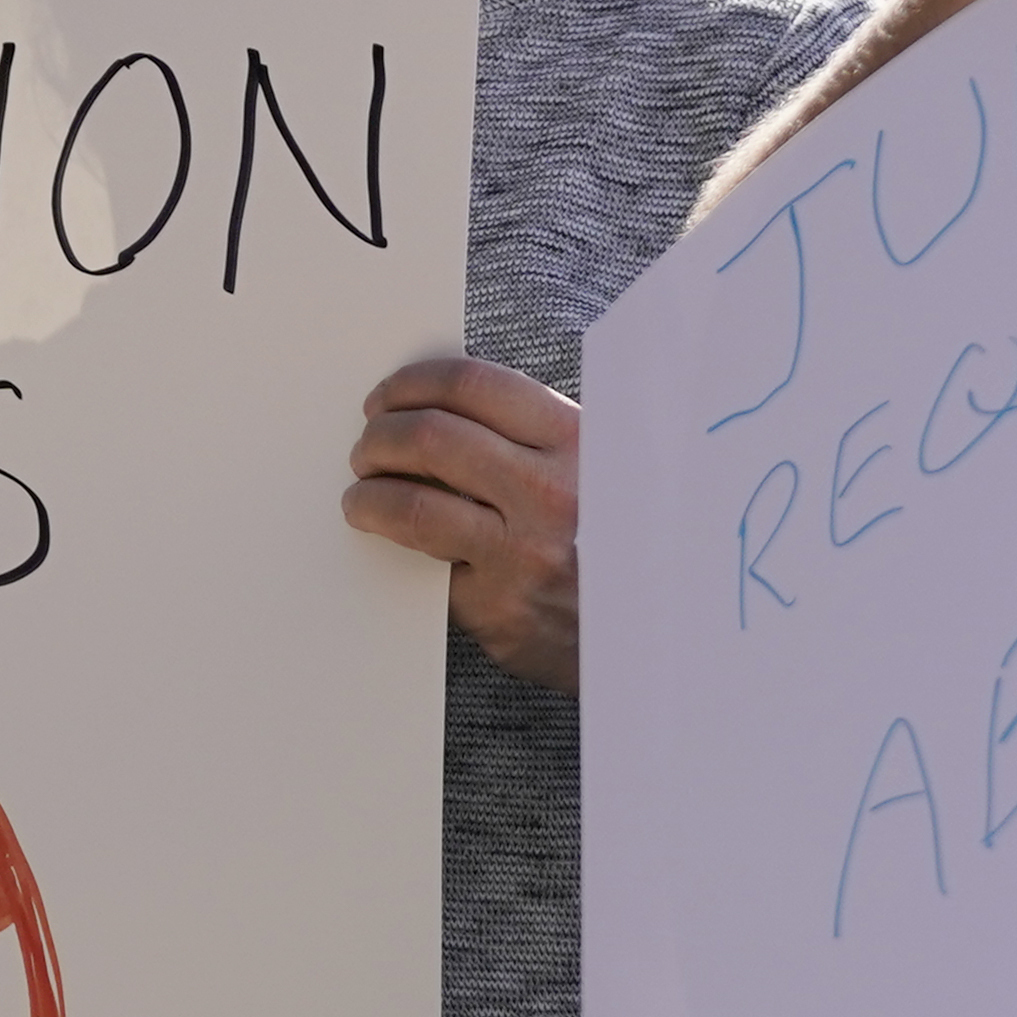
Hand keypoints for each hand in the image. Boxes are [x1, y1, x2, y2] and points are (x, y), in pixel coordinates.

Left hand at [343, 356, 581, 688]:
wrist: (653, 633)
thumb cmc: (613, 539)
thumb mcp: (600, 466)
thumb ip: (534, 433)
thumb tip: (439, 404)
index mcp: (576, 440)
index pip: (472, 385)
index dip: (413, 384)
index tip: (387, 397)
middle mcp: (551, 492)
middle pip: (430, 437)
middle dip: (379, 437)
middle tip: (366, 448)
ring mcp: (524, 553)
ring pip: (411, 504)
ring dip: (368, 493)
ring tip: (362, 496)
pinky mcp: (498, 607)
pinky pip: (426, 565)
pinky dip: (395, 546)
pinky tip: (389, 539)